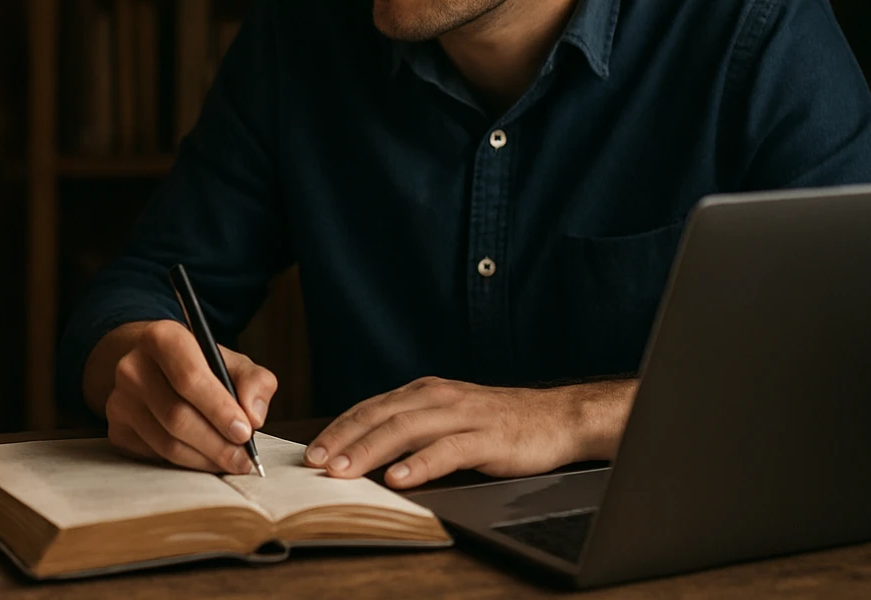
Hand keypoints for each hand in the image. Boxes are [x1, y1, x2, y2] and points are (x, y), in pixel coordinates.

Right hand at [97, 319, 277, 474]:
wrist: (153, 368)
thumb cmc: (198, 366)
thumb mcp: (231, 362)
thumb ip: (255, 382)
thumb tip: (254, 415)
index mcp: (161, 337)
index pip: (189, 377)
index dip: (219, 408)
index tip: (245, 432)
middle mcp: (132, 366)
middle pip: (177, 416)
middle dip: (217, 443)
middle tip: (243, 458)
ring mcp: (119, 399)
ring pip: (167, 442)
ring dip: (204, 458)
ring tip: (230, 460)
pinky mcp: (116, 428)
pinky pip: (155, 455)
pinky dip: (186, 462)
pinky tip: (204, 457)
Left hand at [305, 376, 636, 488]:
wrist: (558, 418)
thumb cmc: (499, 423)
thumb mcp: (448, 419)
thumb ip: (411, 429)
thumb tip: (366, 453)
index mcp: (423, 392)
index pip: (370, 408)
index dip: (339, 428)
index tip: (312, 451)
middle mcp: (438, 397)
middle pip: (380, 416)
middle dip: (344, 439)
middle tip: (316, 463)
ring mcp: (462, 415)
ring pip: (406, 430)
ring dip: (370, 451)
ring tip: (344, 471)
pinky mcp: (487, 437)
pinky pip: (447, 450)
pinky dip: (419, 464)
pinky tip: (399, 478)